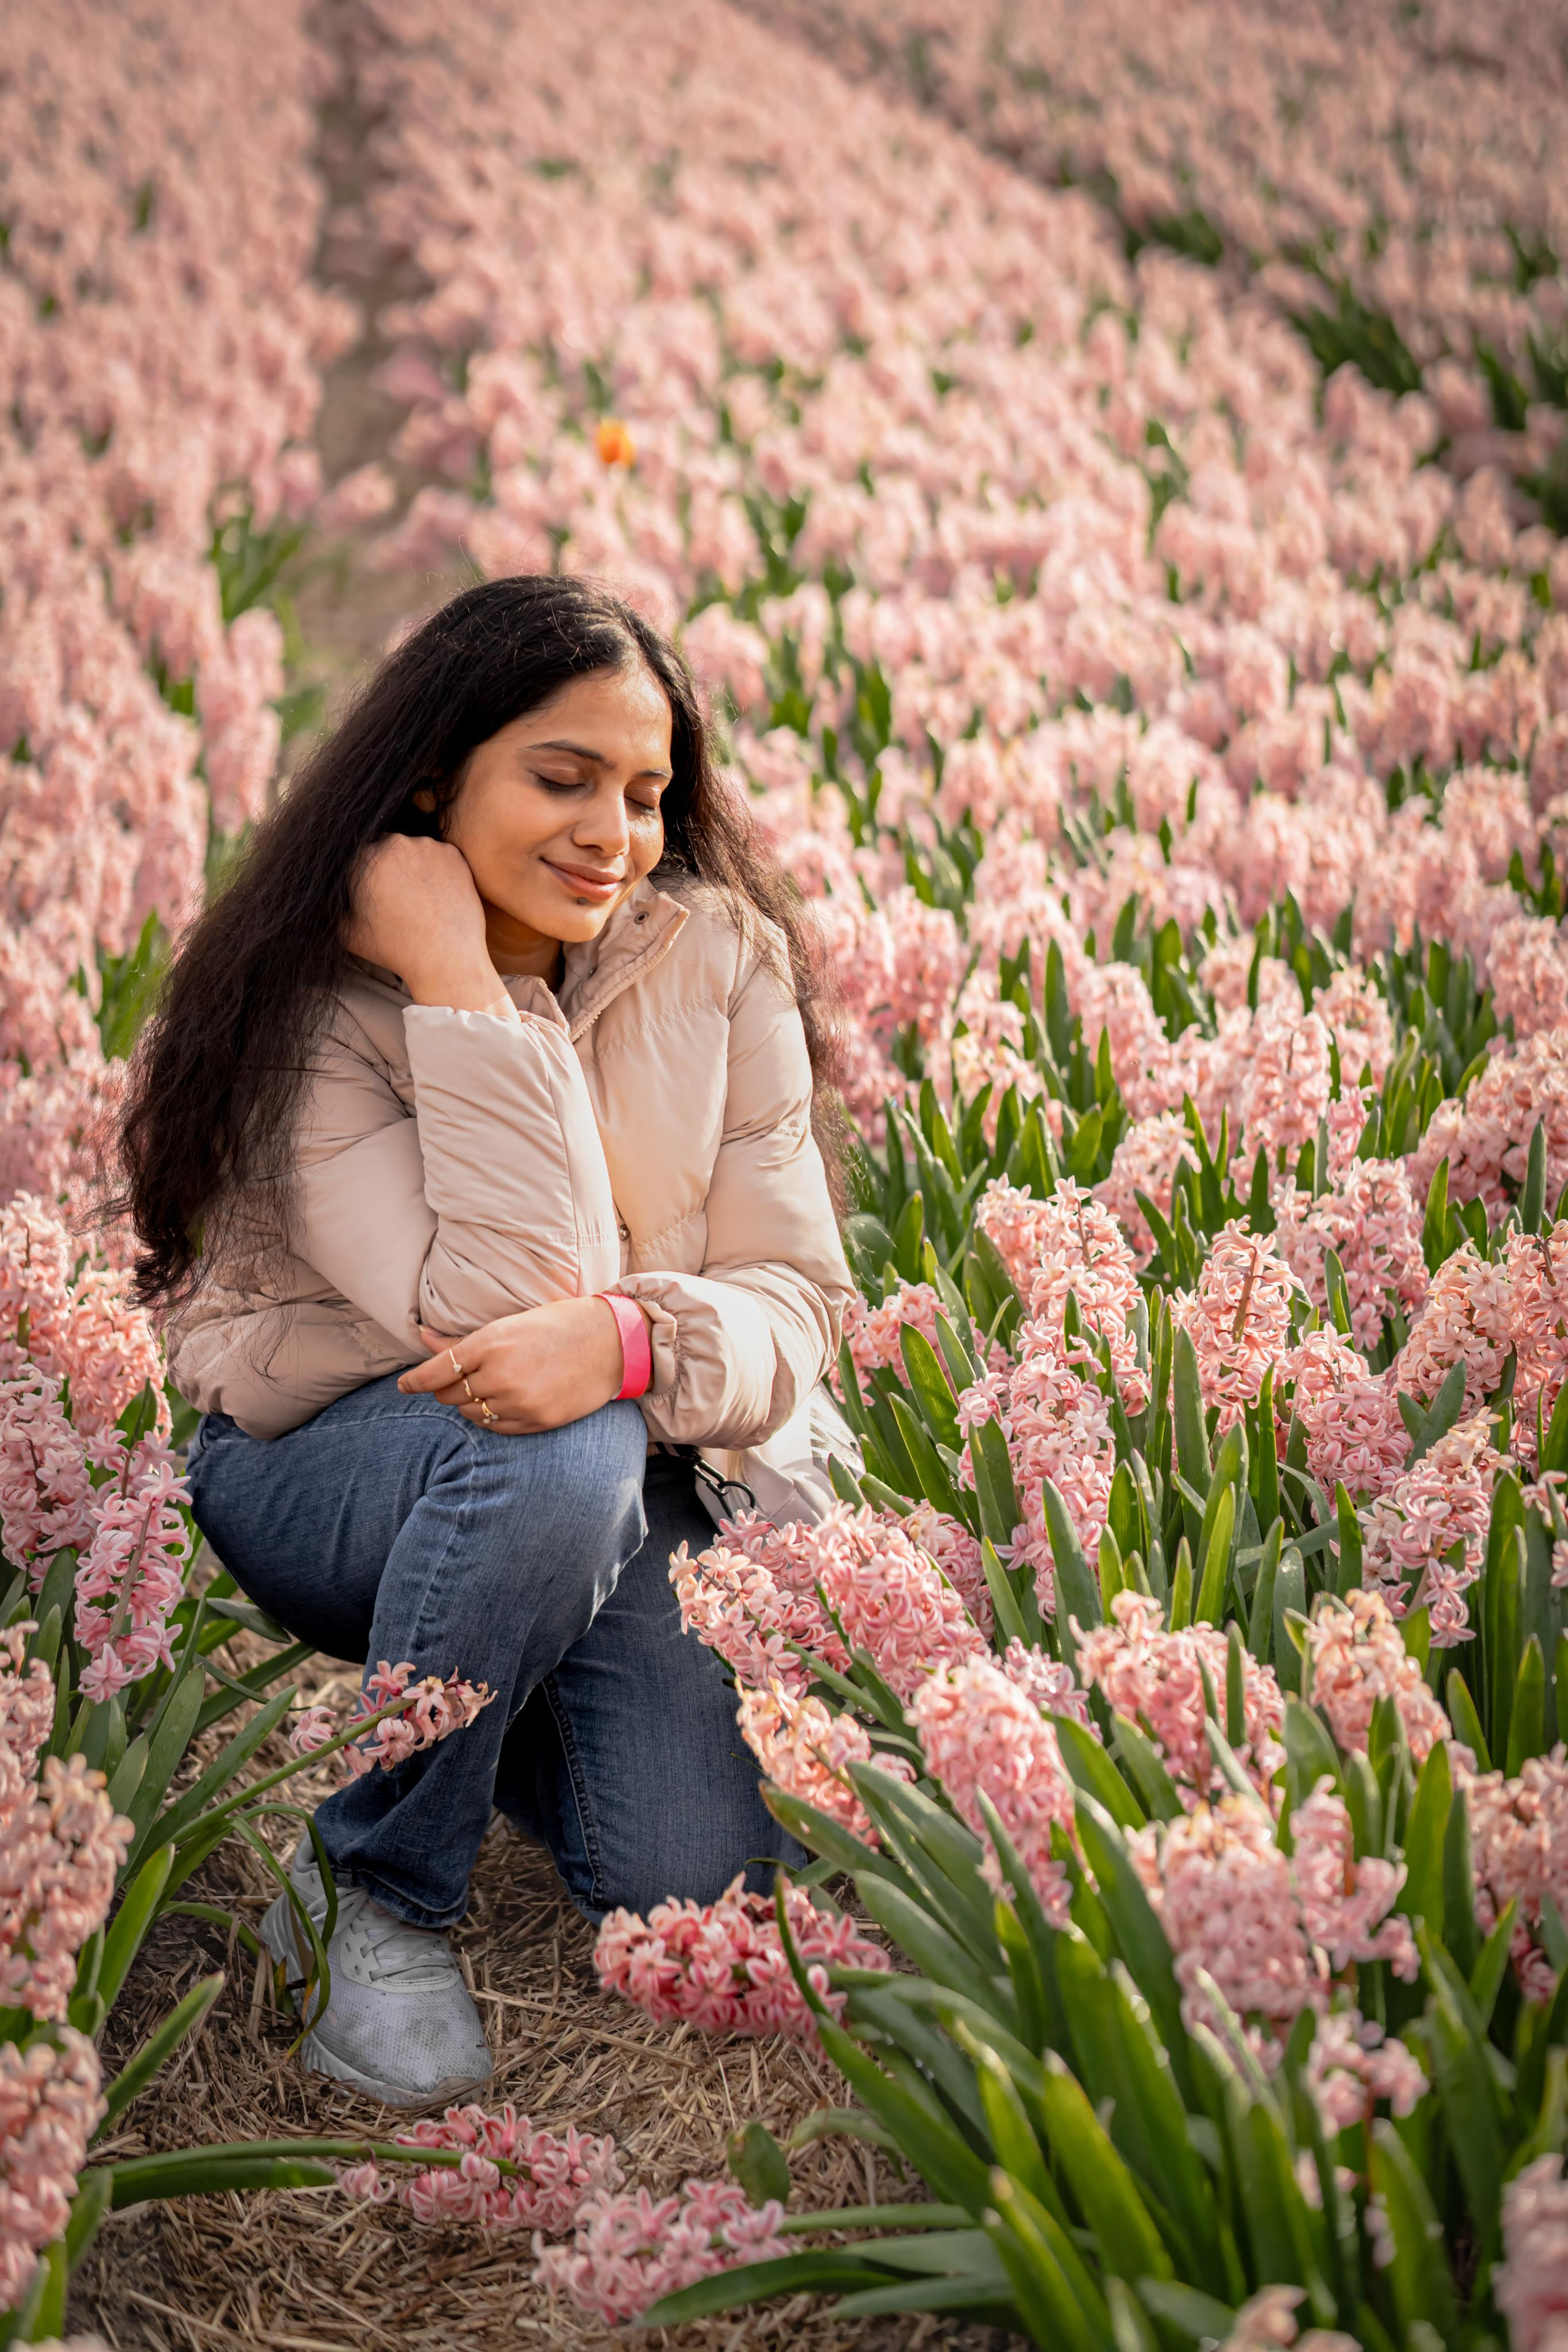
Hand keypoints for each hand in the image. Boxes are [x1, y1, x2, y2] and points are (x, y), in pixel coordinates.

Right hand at [344, 834, 502, 1010]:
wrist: (443, 958)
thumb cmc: (393, 949)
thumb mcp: (346, 933)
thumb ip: (331, 909)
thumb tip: (323, 901)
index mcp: (362, 859)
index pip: (358, 856)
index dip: (364, 874)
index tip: (374, 891)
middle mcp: (393, 844)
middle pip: (386, 848)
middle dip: (389, 866)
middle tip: (397, 894)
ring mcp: (425, 846)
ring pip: (414, 850)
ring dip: (413, 866)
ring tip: (419, 897)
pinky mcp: (452, 853)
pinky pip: (440, 856)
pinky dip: (438, 870)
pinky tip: (437, 894)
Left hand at [396, 1296, 653, 1433]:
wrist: (610, 1342)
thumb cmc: (557, 1325)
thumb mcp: (508, 1325)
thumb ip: (463, 1342)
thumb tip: (422, 1337)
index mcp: (489, 1343)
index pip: (435, 1371)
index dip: (415, 1381)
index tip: (404, 1386)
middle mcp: (499, 1375)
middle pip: (449, 1395)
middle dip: (446, 1389)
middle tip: (457, 1380)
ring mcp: (518, 1402)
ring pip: (470, 1413)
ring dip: (470, 1403)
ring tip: (489, 1387)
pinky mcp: (536, 1421)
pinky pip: (496, 1428)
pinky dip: (491, 1417)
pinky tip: (503, 1403)